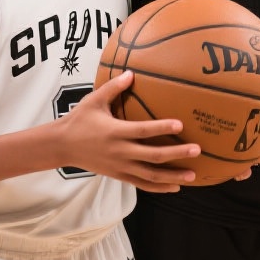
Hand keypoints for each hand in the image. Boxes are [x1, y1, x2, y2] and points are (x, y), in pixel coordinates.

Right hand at [57, 71, 200, 192]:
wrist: (62, 146)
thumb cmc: (79, 119)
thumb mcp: (94, 100)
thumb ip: (114, 87)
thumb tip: (132, 73)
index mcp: (116, 132)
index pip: (143, 131)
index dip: (162, 128)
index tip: (180, 125)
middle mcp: (120, 152)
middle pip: (153, 155)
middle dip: (176, 154)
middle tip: (196, 150)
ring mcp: (120, 166)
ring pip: (150, 175)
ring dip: (172, 175)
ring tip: (193, 174)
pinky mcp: (119, 176)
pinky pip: (142, 184)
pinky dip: (159, 187)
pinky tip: (175, 186)